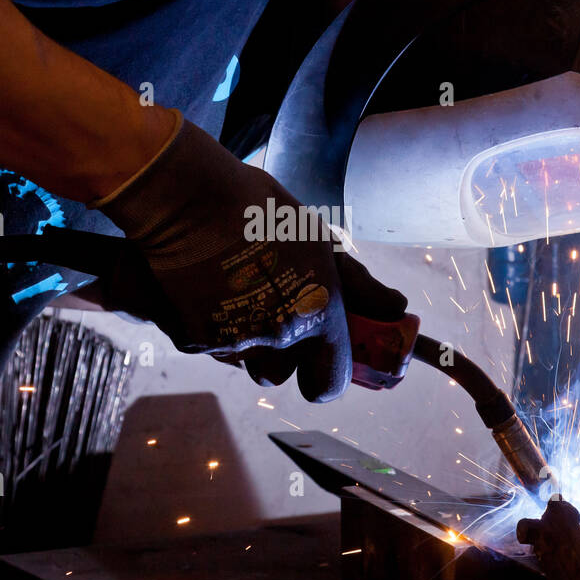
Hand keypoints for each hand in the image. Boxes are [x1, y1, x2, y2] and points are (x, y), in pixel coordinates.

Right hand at [94, 111, 405, 400]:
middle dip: (275, 357)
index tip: (320, 364)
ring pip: (241, 359)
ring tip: (234, 292)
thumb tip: (395, 308)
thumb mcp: (316, 238)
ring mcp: (232, 340)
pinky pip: (208, 345)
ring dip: (243, 340)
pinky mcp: (192, 338)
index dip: (325, 379)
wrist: (184, 197)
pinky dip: (209, 325)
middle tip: (269, 316)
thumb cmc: (256, 207)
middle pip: (277, 375)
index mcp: (315, 311)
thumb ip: (358, 284)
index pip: (329, 382)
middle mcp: (277, 334)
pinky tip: (205, 287)